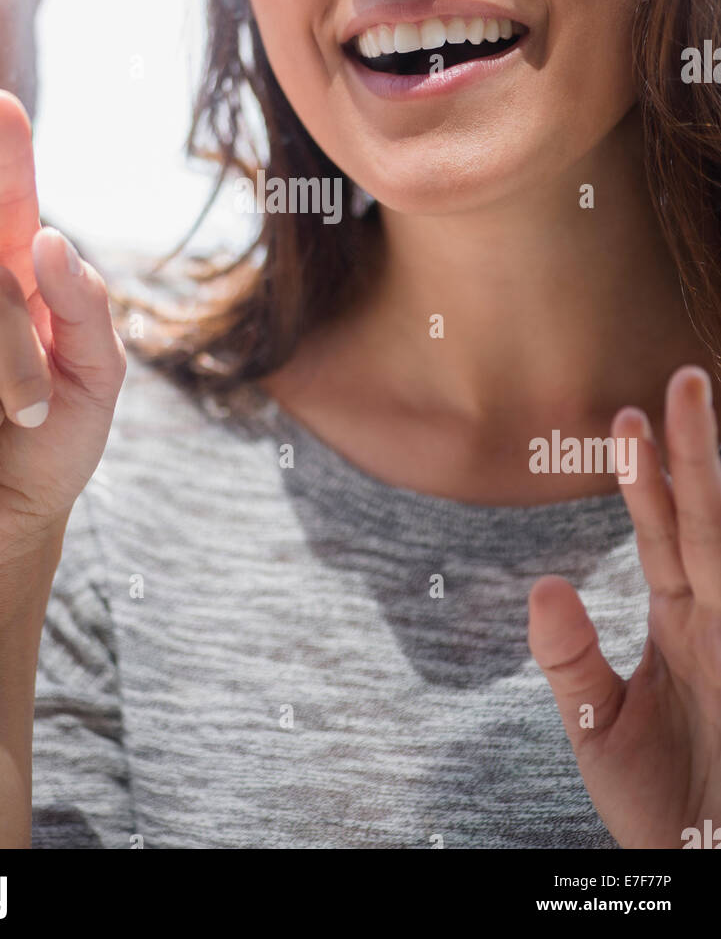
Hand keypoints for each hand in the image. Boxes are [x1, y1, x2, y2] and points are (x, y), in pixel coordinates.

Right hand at [0, 89, 125, 592]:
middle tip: (30, 405)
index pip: (7, 201)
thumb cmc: (56, 436)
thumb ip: (85, 306)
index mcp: (11, 273)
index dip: (3, 152)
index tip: (0, 104)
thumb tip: (43, 238)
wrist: (12, 516)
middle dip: (22, 359)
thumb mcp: (99, 374)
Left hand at [529, 364, 720, 847]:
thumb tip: (543, 583)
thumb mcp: (597, 725)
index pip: (664, 532)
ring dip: (720, 481)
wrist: (703, 867)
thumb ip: (571, 658)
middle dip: (698, 450)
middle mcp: (719, 616)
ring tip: (703, 404)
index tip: (626, 417)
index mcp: (682, 619)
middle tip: (686, 378)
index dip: (647, 477)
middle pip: (708, 518)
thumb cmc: (659, 803)